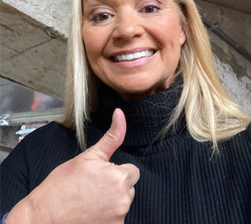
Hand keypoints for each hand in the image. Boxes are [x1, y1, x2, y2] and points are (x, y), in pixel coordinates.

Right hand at [7, 109, 139, 223]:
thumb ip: (111, 138)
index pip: (132, 171)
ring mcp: (119, 214)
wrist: (43, 217)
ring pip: (124, 202)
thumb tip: (120, 114)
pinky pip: (118, 217)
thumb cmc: (60, 187)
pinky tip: (91, 213)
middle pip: (130, 187)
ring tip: (89, 201)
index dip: (115, 172)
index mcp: (118, 176)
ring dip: (112, 201)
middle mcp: (123, 196)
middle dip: (116, 186)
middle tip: (92, 189)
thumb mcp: (86, 158)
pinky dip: (108, 216)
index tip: (98, 177)